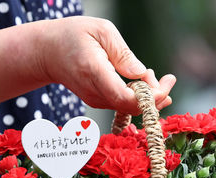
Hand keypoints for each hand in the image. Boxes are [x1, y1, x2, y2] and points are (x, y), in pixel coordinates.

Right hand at [36, 16, 176, 114]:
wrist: (47, 52)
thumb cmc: (73, 35)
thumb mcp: (101, 31)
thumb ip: (123, 54)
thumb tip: (142, 75)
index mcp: (94, 72)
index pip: (123, 97)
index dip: (148, 98)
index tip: (165, 87)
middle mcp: (94, 92)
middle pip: (130, 106)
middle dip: (155, 97)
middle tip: (169, 80)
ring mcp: (94, 100)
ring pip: (128, 107)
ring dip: (149, 96)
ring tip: (157, 77)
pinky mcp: (98, 102)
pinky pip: (123, 104)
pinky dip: (138, 96)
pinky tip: (143, 82)